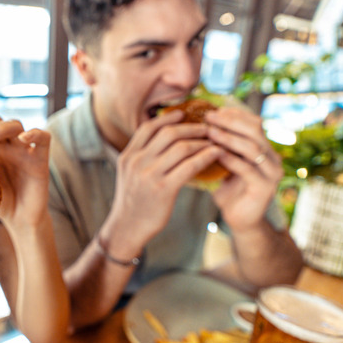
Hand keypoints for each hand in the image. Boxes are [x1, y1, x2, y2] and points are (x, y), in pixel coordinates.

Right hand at [101, 110, 221, 251]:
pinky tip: (215, 155)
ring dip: (201, 141)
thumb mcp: (128, 174)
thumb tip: (159, 141)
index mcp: (128, 156)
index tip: (182, 114)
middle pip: (167, 134)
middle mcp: (137, 162)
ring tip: (213, 141)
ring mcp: (149, 175)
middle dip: (190, 127)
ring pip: (181, 147)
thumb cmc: (133, 202)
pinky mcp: (164, 189)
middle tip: (206, 127)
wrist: (127, 228)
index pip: (148, 128)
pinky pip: (189, 166)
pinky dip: (205, 157)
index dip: (167, 118)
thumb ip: (141, 157)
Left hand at [204, 107, 283, 230]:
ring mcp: (272, 173)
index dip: (234, 115)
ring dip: (229, 138)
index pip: (254, 123)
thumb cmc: (229, 190)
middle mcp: (273, 158)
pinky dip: (231, 159)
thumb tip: (201, 122)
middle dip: (231, 122)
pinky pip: (248, 169)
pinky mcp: (265, 188)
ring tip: (210, 132)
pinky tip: (215, 153)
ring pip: (253, 148)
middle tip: (209, 117)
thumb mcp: (225, 164)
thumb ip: (221, 146)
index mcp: (265, 149)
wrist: (240, 220)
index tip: (213, 110)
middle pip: (255, 131)